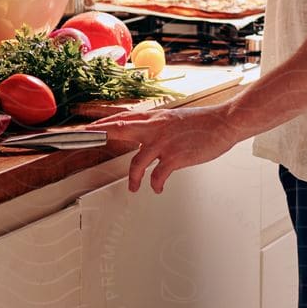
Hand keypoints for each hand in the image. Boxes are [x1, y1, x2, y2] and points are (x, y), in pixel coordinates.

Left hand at [95, 104, 240, 192]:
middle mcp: (155, 129)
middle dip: (98, 134)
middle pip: (119, 129)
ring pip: (136, 164)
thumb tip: (148, 135)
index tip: (87, 128)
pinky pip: (157, 177)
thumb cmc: (204, 122)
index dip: (102, 124)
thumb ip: (160, 127)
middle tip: (81, 138)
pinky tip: (158, 188)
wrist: (224, 122)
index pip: (122, 119)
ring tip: (133, 187)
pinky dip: (156, 185)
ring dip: (132, 179)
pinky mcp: (174, 158)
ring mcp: (163, 143)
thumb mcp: (176, 119)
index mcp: (155, 119)